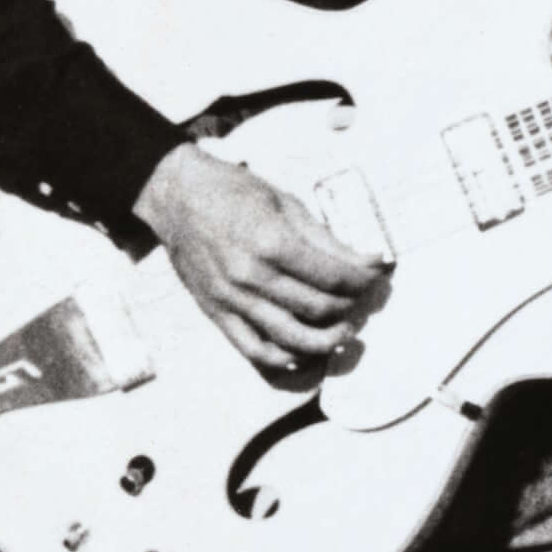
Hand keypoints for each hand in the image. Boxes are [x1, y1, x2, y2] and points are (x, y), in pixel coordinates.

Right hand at [133, 143, 386, 368]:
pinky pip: (253, 350)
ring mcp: (231, 299)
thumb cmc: (235, 193)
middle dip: (350, 307)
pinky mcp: (214, 312)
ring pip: (292, 338)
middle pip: (319, 309)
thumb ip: (331, 241)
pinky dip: (285, 358)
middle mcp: (250, 276)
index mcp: (272, 244)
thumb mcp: (289, 206)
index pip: (335, 278)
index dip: (364, 281)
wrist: (176, 196)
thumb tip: (375, 261)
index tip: (375, 277)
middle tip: (360, 299)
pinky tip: (305, 351)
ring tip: (343, 330)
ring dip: (327, 339)